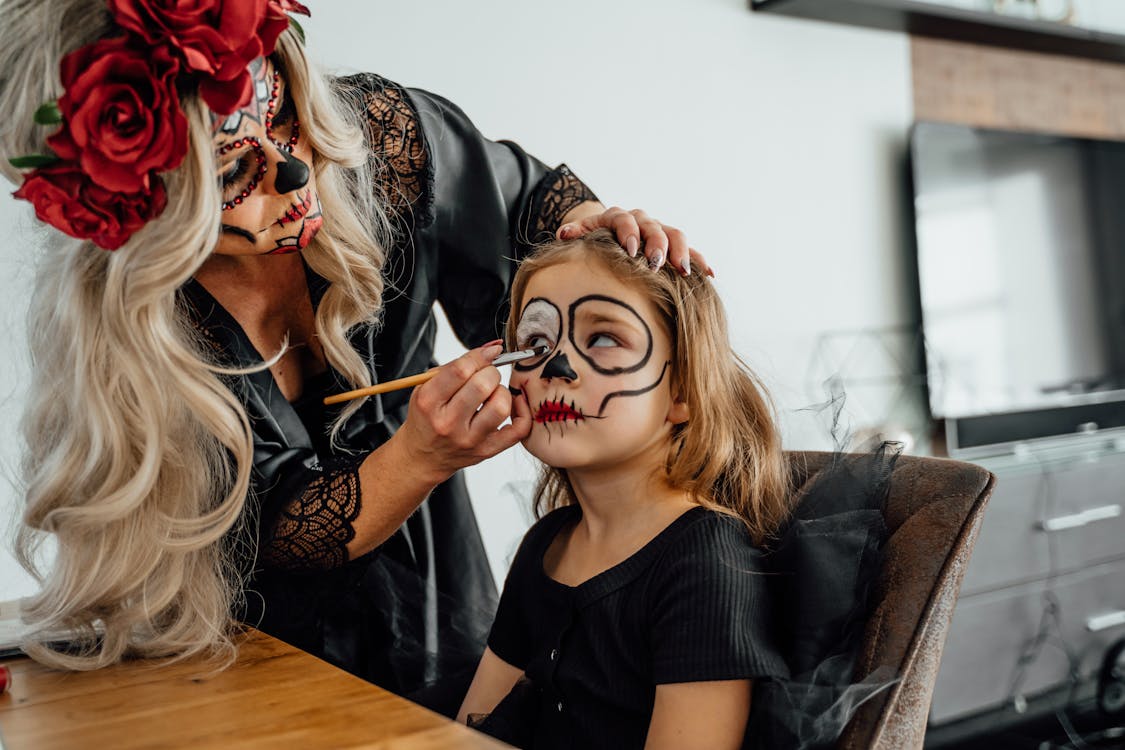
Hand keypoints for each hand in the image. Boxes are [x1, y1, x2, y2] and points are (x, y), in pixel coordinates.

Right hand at [395, 342, 532, 483]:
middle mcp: (448, 423)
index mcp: (429, 402)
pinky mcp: (486, 451)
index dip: (481, 356)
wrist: (423, 456)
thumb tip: (492, 348)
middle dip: (491, 372)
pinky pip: (518, 430)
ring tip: (493, 393)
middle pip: (482, 386)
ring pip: (501, 406)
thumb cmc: (426, 417)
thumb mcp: (426, 388)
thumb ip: (455, 366)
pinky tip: (513, 405)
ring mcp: (469, 439)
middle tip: (487, 375)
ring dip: (503, 392)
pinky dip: (522, 413)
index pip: (461, 371)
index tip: (491, 352)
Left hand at [556, 206, 713, 276]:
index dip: (628, 234)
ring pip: (675, 236)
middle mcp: (642, 221)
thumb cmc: (594, 237)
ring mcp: (659, 231)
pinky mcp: (672, 244)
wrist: (608, 229)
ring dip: (681, 252)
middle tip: (657, 263)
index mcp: (619, 218)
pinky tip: (710, 273)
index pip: (625, 222)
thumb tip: (563, 234)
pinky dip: (699, 260)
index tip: (631, 251)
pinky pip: (689, 250)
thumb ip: (576, 232)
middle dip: (657, 245)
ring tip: (683, 270)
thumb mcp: (583, 232)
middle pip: (654, 228)